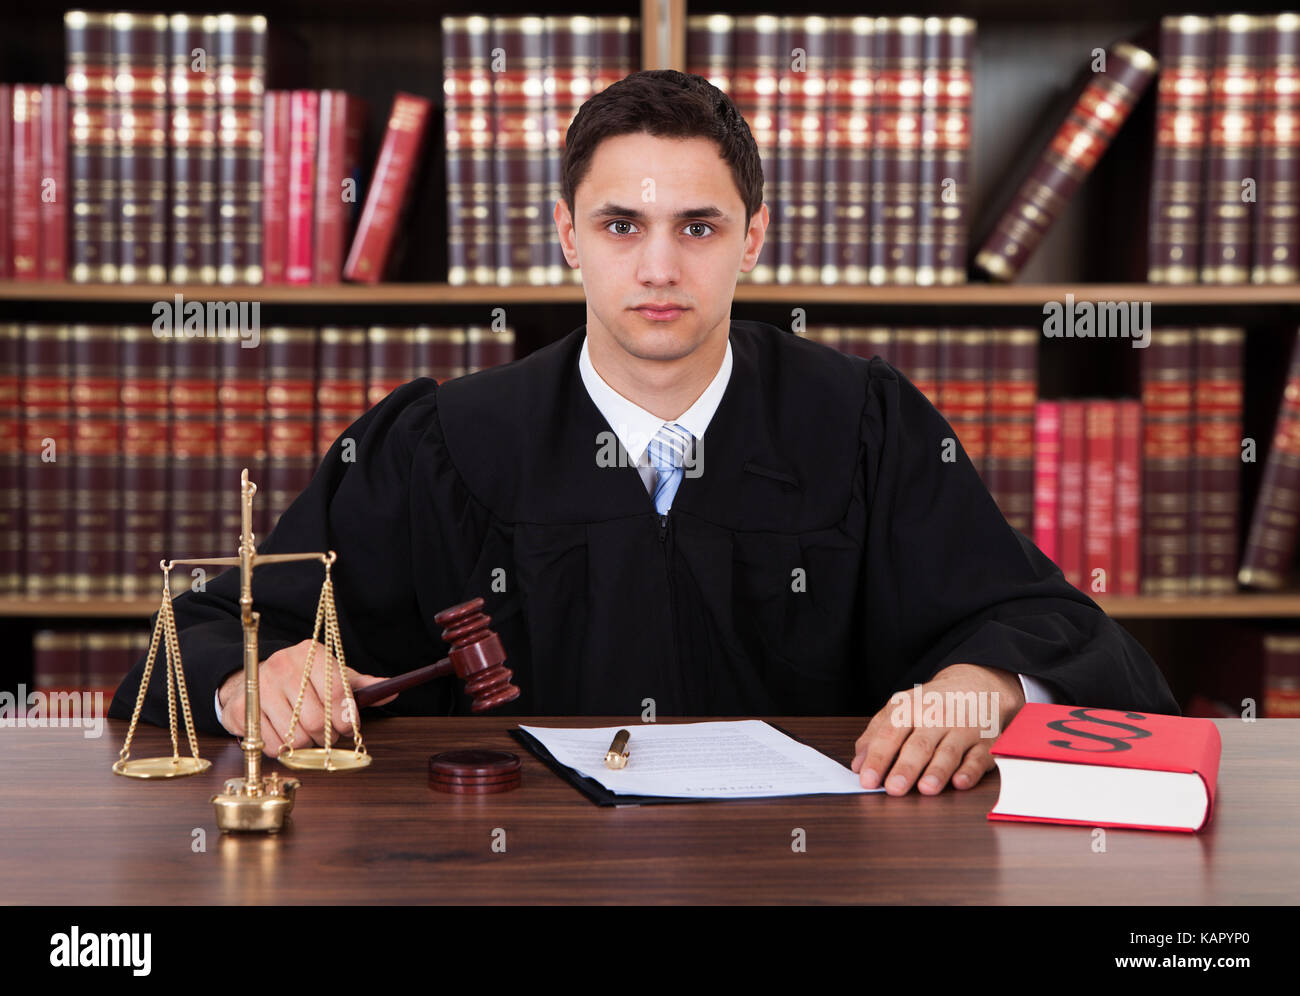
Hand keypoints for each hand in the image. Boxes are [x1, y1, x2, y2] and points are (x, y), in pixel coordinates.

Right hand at [217, 639, 396, 754]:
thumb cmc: (301, 680)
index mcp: (310, 654)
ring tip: (305, 732)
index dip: (347, 717)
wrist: (252, 678)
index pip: (337, 691)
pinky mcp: (241, 709)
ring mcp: (259, 687)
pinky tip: (281, 733)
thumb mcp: (331, 675)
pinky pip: (271, 744)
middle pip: (316, 721)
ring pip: (294, 737)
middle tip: (326, 733)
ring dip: (305, 744)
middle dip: (326, 735)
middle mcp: (283, 666)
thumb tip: (391, 691)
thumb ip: (360, 685)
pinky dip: (281, 748)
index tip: (350, 726)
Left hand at [850, 662, 1025, 794]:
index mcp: (910, 709)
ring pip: (949, 752)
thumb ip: (876, 734)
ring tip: (925, 789)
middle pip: (919, 745)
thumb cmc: (931, 703)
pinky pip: (979, 757)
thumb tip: (858, 765)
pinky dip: (970, 770)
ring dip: (937, 771)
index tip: (867, 780)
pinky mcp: (986, 743)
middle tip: (894, 788)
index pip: (890, 734)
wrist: (976, 684)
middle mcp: (936, 718)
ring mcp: (963, 730)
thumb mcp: (899, 708)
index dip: (878, 757)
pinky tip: (960, 782)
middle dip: (906, 767)